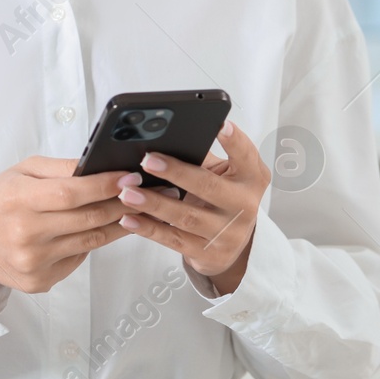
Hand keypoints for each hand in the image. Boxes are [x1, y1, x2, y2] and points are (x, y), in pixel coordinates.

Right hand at [0, 156, 136, 296]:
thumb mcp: (21, 172)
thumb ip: (60, 168)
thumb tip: (100, 166)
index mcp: (18, 200)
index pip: (71, 193)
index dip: (105, 185)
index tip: (129, 177)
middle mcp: (25, 234)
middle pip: (87, 219)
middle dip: (121, 204)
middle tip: (142, 193)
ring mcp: (33, 262)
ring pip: (90, 242)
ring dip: (117, 224)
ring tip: (133, 210)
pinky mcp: (40, 281)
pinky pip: (78, 259)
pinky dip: (92, 243)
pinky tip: (100, 229)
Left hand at [115, 120, 269, 293]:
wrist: (231, 245)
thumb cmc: (221, 197)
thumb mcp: (223, 175)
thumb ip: (202, 158)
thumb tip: (163, 140)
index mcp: (251, 178)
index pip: (246, 155)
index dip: (234, 141)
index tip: (219, 125)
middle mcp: (245, 206)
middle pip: (208, 187)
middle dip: (176, 173)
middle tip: (147, 160)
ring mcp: (228, 234)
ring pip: (186, 216)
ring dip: (154, 204)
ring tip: (128, 192)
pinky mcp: (209, 254)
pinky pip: (173, 240)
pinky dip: (149, 228)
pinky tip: (128, 219)